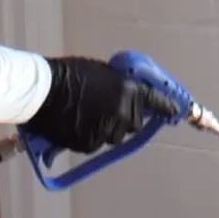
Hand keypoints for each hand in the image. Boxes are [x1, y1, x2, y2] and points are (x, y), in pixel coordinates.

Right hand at [24, 57, 179, 155]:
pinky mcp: (91, 144)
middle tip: (104, 110)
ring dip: (105, 130)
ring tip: (84, 117)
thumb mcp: (101, 73)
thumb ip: (121, 86)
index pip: (157, 101)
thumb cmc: (68, 74)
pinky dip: (88, 137)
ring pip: (114, 137)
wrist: (42, 91)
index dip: (167, 108)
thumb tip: (130, 96)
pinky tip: (74, 125)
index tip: (176, 113)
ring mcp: (107, 130)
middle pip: (134, 124)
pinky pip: (95, 144)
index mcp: (129, 90)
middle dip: (124, 119)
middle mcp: (124, 112)